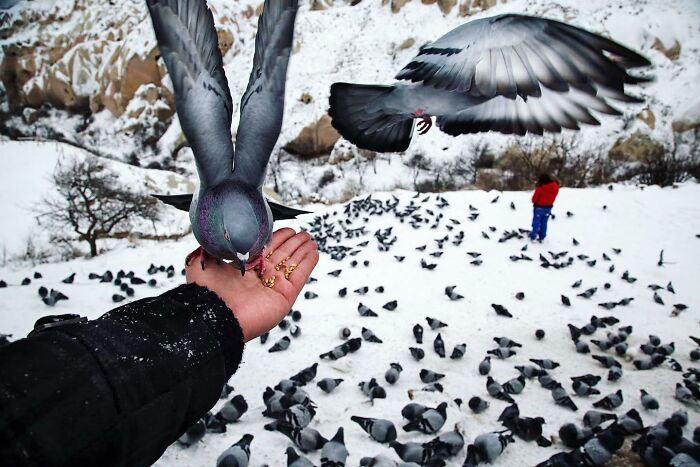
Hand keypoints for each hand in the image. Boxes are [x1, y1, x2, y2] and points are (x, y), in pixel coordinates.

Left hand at [185, 228, 318, 341]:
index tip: (287, 229)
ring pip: (293, 263)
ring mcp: (274, 286)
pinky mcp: (285, 295)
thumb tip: (214, 234)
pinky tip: (314, 252)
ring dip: (303, 250)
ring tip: (311, 239)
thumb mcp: (203, 263)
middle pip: (282, 254)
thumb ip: (211, 248)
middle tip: (304, 232)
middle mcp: (261, 277)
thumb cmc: (207, 293)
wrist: (215, 317)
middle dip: (293, 242)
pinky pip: (300, 276)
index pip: (265, 249)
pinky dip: (308, 263)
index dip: (277, 238)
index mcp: (244, 268)